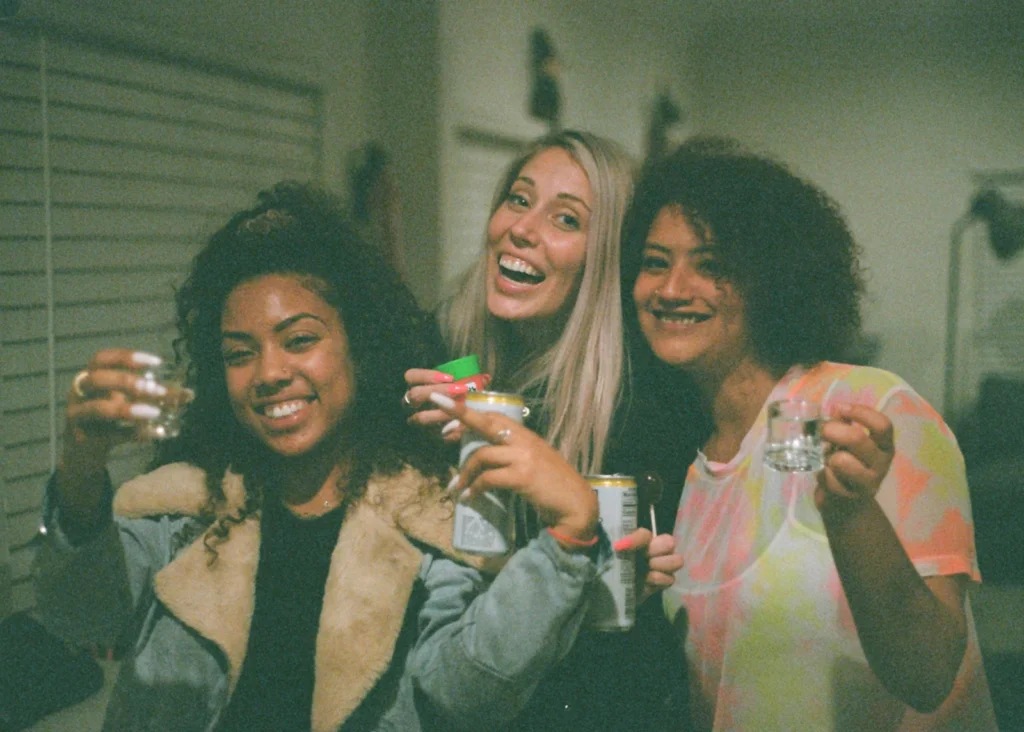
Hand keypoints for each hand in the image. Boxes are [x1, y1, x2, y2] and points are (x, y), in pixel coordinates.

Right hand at [59, 349, 180, 521]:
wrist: (85, 451)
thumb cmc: (110, 418)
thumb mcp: (129, 402)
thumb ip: (155, 396)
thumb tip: (188, 394)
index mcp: (91, 376)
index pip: (102, 358)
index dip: (127, 357)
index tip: (157, 362)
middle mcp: (80, 393)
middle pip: (97, 379)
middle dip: (127, 382)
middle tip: (156, 390)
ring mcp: (78, 416)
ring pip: (97, 409)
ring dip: (128, 410)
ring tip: (154, 413)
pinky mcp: (82, 439)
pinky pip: (108, 436)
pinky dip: (132, 435)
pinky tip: (153, 435)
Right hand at [403, 368, 491, 442]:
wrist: (468, 424)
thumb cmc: (464, 399)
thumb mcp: (467, 388)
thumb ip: (473, 382)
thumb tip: (486, 378)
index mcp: (420, 386)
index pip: (411, 376)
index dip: (427, 375)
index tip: (450, 377)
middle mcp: (414, 403)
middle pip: (414, 394)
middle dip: (437, 391)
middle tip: (460, 390)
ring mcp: (419, 421)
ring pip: (421, 417)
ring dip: (442, 412)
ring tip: (463, 409)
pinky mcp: (429, 436)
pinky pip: (434, 434)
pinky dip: (449, 432)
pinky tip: (462, 428)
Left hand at [429, 392, 597, 543]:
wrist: (576, 504)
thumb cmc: (553, 485)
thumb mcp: (534, 461)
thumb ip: (514, 454)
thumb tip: (485, 456)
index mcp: (526, 435)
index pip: (494, 416)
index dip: (470, 412)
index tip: (448, 406)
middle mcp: (524, 440)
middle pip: (486, 422)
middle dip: (460, 415)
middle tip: (437, 410)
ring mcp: (524, 457)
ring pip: (482, 455)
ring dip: (464, 473)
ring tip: (456, 488)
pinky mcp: (522, 476)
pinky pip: (489, 479)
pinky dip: (475, 488)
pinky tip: (469, 497)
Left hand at [613, 529, 683, 603]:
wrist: (609, 593)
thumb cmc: (607, 566)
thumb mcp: (605, 549)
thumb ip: (608, 536)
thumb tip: (608, 531)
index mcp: (639, 538)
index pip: (645, 534)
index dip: (634, 540)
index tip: (617, 547)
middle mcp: (653, 549)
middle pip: (669, 542)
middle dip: (655, 550)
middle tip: (642, 558)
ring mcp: (661, 565)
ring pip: (677, 560)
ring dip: (660, 565)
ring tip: (646, 570)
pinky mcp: (664, 582)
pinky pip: (670, 579)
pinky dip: (658, 580)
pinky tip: (645, 582)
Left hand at [815, 403, 894, 512]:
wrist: (846, 505)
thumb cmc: (848, 464)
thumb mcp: (849, 443)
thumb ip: (844, 424)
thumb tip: (836, 409)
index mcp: (884, 446)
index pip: (883, 425)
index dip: (861, 413)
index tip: (840, 408)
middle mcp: (881, 464)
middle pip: (857, 439)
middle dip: (833, 431)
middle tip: (822, 431)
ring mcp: (867, 483)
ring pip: (841, 461)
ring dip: (828, 456)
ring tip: (827, 459)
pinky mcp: (850, 497)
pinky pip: (828, 479)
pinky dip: (821, 474)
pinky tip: (824, 475)